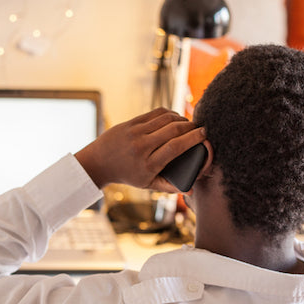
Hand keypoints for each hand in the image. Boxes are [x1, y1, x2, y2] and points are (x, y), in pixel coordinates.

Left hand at [75, 108, 205, 191]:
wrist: (99, 162)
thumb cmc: (127, 174)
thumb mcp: (147, 184)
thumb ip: (169, 187)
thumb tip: (191, 190)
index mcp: (148, 164)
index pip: (176, 147)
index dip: (193, 138)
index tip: (204, 134)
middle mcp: (142, 147)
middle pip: (174, 129)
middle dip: (191, 126)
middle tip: (199, 128)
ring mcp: (135, 132)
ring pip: (166, 118)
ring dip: (181, 118)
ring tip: (188, 124)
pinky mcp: (131, 122)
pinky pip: (156, 113)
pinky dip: (169, 113)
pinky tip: (175, 118)